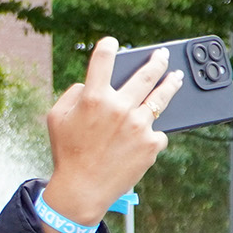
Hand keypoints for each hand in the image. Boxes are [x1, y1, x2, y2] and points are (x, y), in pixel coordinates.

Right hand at [41, 37, 182, 232]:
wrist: (82, 189)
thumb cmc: (66, 153)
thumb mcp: (55, 119)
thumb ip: (72, 94)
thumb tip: (90, 84)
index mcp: (93, 98)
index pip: (103, 59)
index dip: (108, 46)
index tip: (113, 42)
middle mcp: (119, 107)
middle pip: (147, 74)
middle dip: (157, 61)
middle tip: (163, 55)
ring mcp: (140, 125)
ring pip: (163, 96)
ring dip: (171, 83)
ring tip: (176, 78)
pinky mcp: (152, 143)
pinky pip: (156, 131)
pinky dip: (149, 133)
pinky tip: (142, 139)